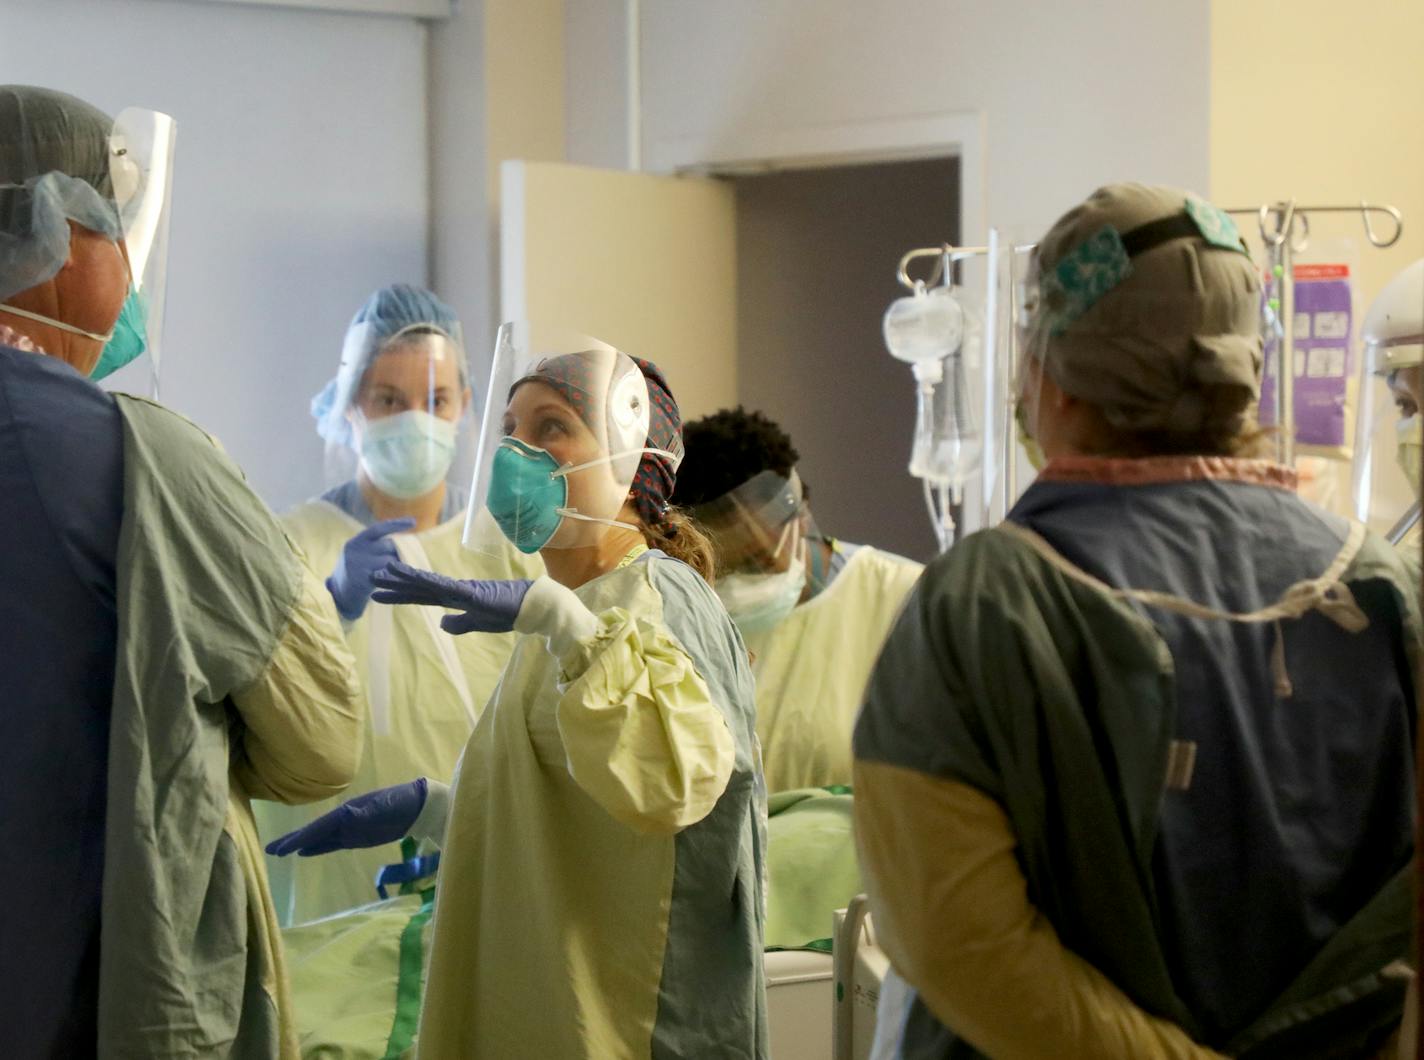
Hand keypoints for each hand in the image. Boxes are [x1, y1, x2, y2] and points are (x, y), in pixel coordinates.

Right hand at [265, 779, 428, 856]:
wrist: (417, 806)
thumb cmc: (400, 804)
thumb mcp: (383, 807)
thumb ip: (365, 813)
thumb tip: (345, 814)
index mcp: (347, 812)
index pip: (318, 827)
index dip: (300, 837)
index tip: (281, 848)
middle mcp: (343, 819)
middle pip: (313, 832)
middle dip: (292, 840)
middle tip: (270, 850)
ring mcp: (348, 829)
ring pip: (319, 839)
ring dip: (300, 845)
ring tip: (280, 852)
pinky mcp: (356, 838)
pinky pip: (332, 844)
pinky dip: (317, 848)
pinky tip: (305, 853)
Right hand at [327, 517, 415, 620]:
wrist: (341, 595)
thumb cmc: (357, 572)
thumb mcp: (360, 554)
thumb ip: (376, 546)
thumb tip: (402, 541)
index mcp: (356, 542)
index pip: (378, 528)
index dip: (396, 524)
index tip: (413, 522)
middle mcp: (355, 551)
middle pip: (388, 545)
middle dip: (399, 551)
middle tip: (402, 560)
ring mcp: (358, 565)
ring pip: (389, 561)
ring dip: (398, 566)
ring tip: (400, 572)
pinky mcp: (363, 580)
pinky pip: (386, 575)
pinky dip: (395, 577)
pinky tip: (399, 580)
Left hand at [371, 561, 532, 634]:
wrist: (529, 608)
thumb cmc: (507, 613)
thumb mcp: (477, 624)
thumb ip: (459, 623)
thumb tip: (441, 623)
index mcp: (453, 599)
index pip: (419, 597)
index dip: (398, 595)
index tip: (376, 595)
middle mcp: (453, 591)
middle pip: (418, 588)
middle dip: (393, 584)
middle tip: (369, 577)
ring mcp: (461, 590)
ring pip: (427, 583)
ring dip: (405, 577)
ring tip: (384, 571)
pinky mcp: (471, 593)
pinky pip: (446, 587)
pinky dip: (430, 582)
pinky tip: (416, 578)